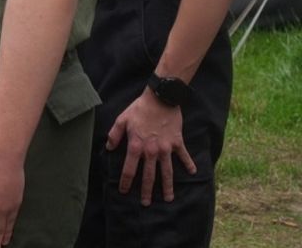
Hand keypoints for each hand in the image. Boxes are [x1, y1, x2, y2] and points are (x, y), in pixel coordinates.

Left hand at [107, 90, 195, 204]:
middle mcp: (151, 151)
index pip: (129, 169)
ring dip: (167, 186)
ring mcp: (166, 148)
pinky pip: (184, 156)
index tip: (123, 191)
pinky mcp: (177, 143)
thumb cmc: (139, 109)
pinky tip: (193, 173)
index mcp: (136, 146)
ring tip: (168, 198)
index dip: (125, 182)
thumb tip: (109, 147)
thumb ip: (114, 135)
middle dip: (146, 191)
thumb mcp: (121, 119)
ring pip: (167, 172)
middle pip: (148, 176)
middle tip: (145, 203)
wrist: (160, 99)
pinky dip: (189, 164)